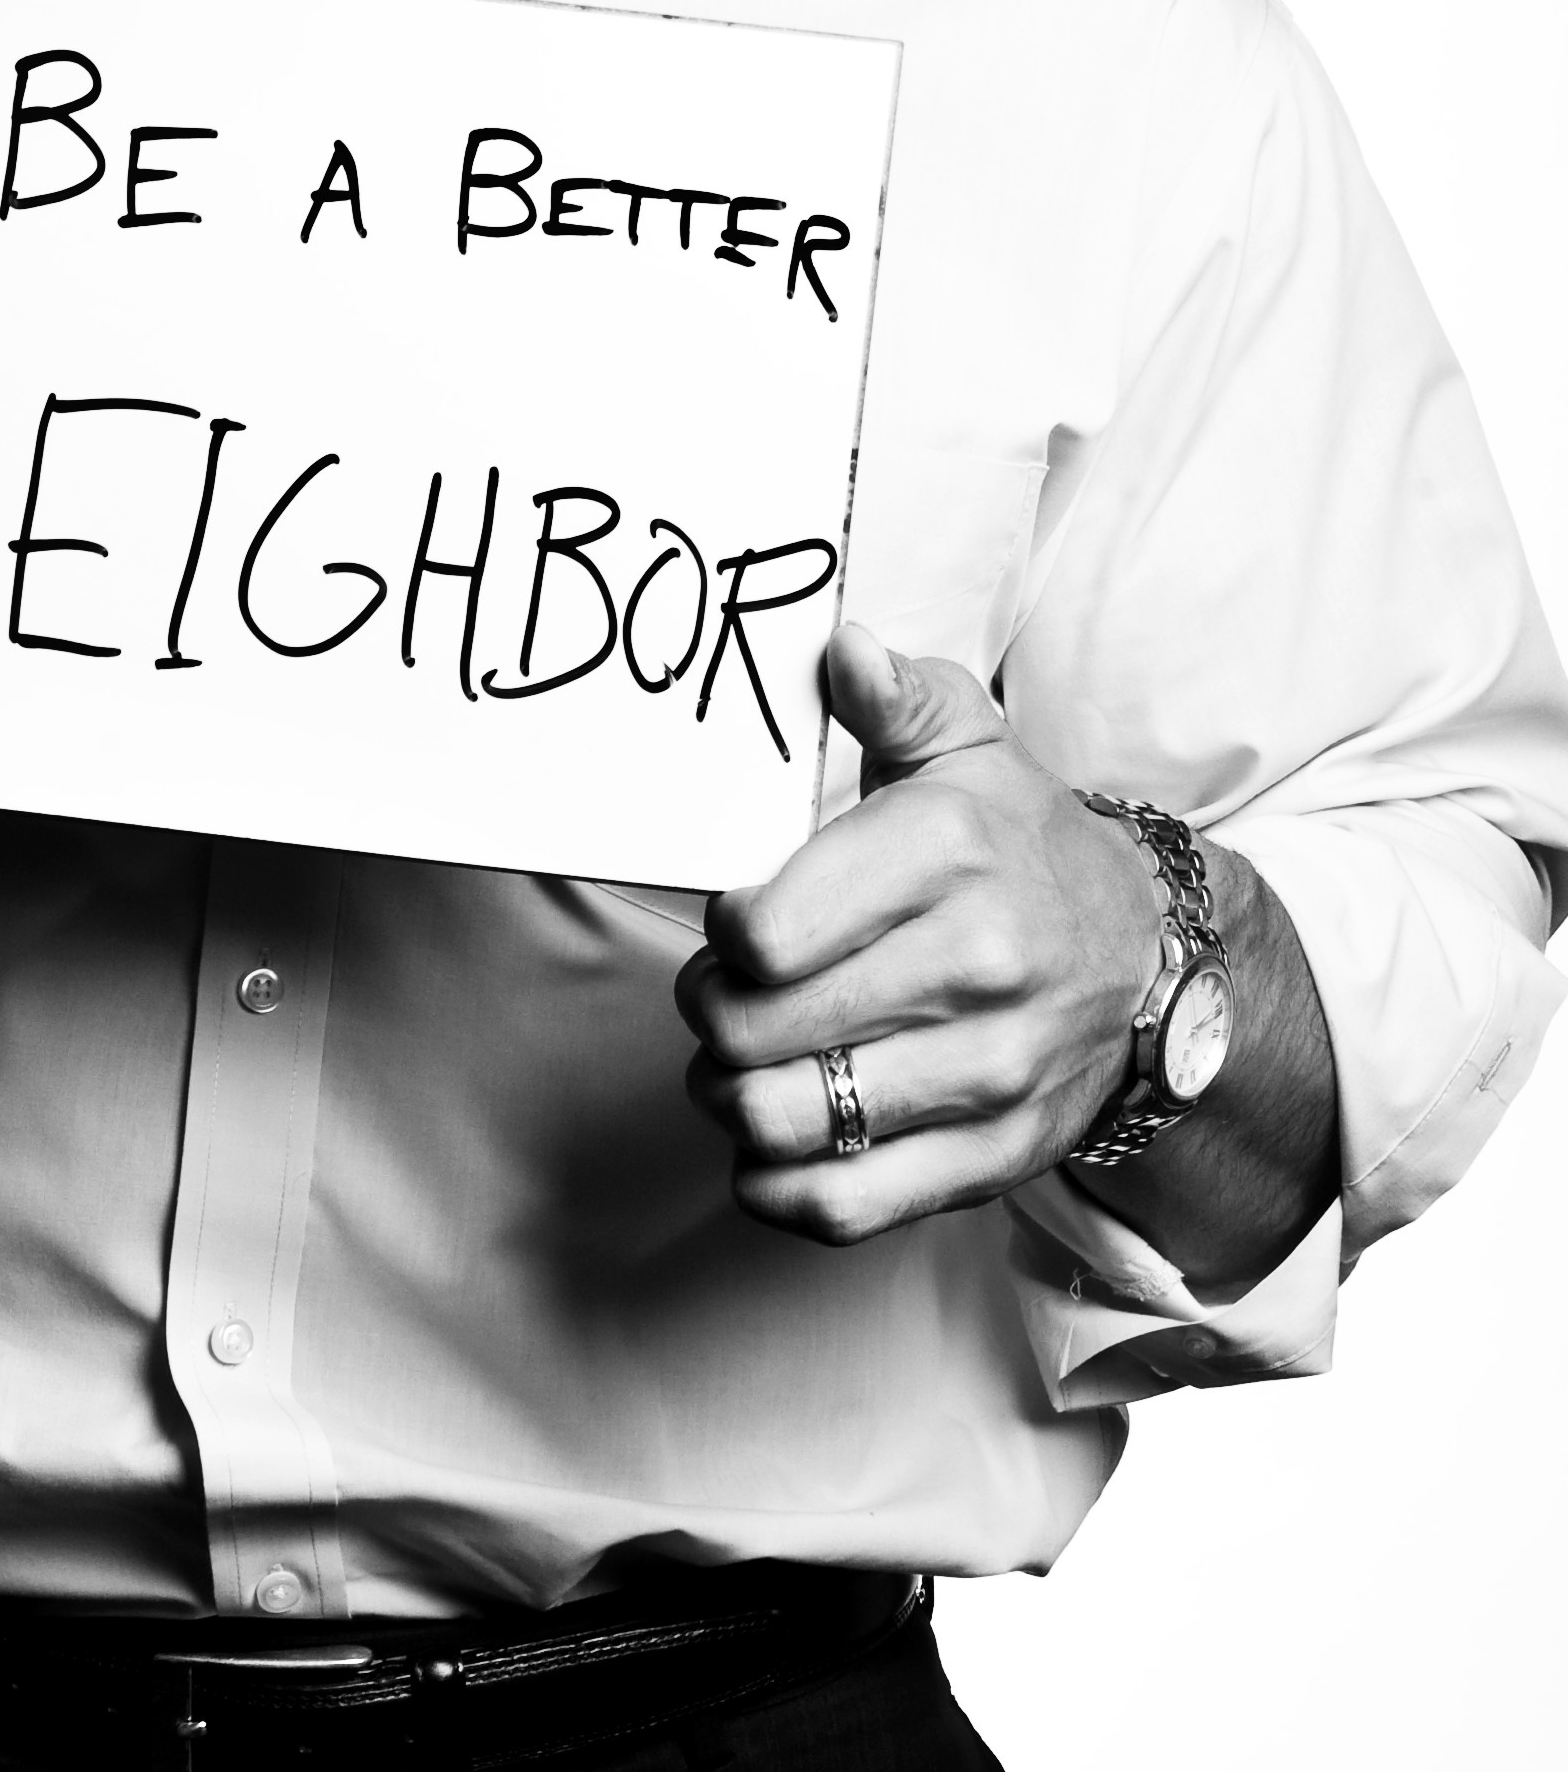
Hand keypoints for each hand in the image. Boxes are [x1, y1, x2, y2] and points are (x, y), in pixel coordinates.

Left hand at [675, 625, 1160, 1241]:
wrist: (1146, 954)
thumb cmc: (1019, 844)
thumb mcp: (968, 745)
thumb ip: (894, 694)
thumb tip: (841, 648)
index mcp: (948, 853)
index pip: (764, 932)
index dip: (722, 933)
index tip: (737, 921)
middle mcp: (974, 967)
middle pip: (756, 1030)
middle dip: (710, 1012)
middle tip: (722, 992)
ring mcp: (988, 1074)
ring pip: (786, 1123)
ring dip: (730, 1097)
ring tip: (741, 1061)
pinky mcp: (992, 1157)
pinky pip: (842, 1206)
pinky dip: (778, 1186)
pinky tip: (776, 1139)